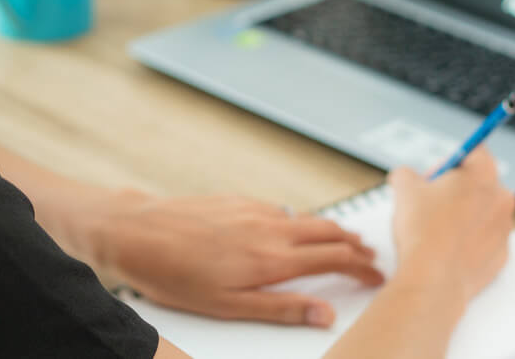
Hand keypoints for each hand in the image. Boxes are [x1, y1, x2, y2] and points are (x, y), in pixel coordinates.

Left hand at [93, 191, 383, 326]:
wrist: (137, 233)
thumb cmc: (176, 276)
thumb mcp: (230, 307)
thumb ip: (282, 309)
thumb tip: (325, 314)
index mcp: (273, 259)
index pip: (334, 259)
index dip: (362, 268)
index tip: (377, 275)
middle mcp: (269, 228)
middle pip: (327, 231)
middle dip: (354, 243)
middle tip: (371, 255)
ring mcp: (253, 210)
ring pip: (305, 217)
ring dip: (330, 228)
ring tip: (343, 237)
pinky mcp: (236, 199)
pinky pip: (279, 208)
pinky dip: (298, 218)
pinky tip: (293, 225)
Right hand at [388, 149, 514, 311]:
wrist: (433, 280)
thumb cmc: (423, 231)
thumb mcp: (404, 188)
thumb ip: (406, 173)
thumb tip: (405, 176)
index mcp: (483, 175)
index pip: (476, 151)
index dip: (452, 159)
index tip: (437, 174)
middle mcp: (502, 200)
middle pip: (481, 183)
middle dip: (458, 188)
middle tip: (432, 201)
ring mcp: (504, 230)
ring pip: (484, 212)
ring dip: (464, 215)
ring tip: (437, 228)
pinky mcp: (501, 256)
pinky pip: (485, 239)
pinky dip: (469, 240)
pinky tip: (446, 247)